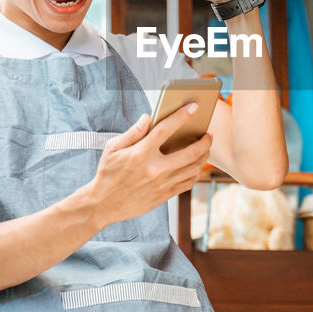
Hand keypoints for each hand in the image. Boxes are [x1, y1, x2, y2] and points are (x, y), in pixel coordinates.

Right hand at [75, 105, 211, 229]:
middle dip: (204, 141)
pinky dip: (195, 173)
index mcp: (141, 153)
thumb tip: (148, 117)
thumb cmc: (108, 173)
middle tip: (208, 134)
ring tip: (205, 148)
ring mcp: (161, 184)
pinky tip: (196, 166)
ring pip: (193, 169)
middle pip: (190, 152)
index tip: (194, 107)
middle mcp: (155, 169)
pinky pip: (187, 183)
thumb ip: (133, 132)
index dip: (181, 116)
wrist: (104, 204)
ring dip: (203, 157)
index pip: (166, 129)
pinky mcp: (164, 196)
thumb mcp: (113, 148)